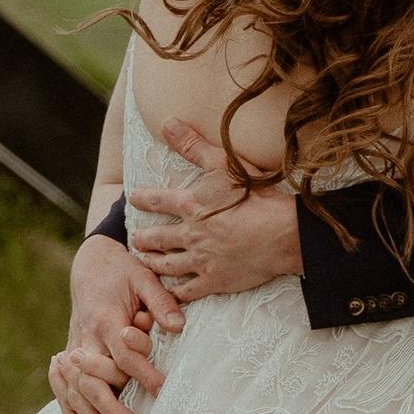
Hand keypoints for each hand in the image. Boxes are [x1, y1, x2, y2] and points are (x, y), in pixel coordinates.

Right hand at [49, 229, 182, 413]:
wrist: (91, 263)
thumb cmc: (122, 271)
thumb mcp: (144, 278)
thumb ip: (161, 302)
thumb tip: (178, 326)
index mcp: (106, 319)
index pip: (124, 355)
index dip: (143, 374)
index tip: (161, 390)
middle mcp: (86, 337)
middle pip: (93, 379)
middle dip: (111, 406)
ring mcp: (74, 346)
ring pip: (74, 386)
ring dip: (89, 411)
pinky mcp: (69, 352)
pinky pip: (61, 384)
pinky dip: (67, 406)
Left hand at [130, 121, 303, 298]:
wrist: (283, 234)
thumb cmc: (257, 197)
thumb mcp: (224, 164)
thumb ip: (193, 145)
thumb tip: (167, 122)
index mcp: (191, 205)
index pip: (156, 201)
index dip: (141, 198)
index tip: (131, 198)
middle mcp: (190, 234)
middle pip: (156, 238)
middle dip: (142, 238)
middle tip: (134, 238)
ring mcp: (201, 260)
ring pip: (166, 265)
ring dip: (153, 262)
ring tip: (145, 261)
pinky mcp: (214, 281)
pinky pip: (188, 290)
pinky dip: (176, 291)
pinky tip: (170, 291)